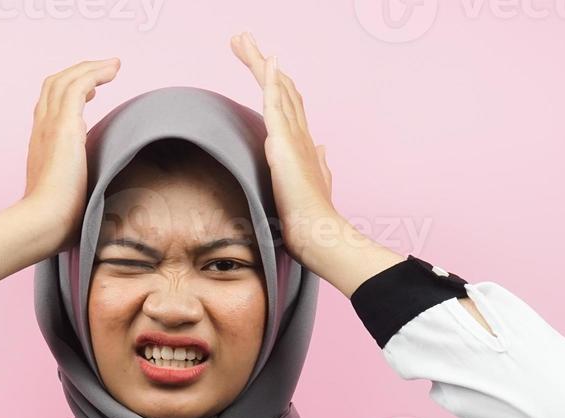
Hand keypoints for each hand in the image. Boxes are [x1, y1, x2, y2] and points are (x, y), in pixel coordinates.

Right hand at [22, 57, 121, 256]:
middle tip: (103, 71)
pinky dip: (95, 73)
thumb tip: (96, 194)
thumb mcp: (67, 196)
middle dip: (79, 73)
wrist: (43, 223)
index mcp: (41, 144)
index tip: (90, 92)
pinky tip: (112, 71)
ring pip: (66, 80)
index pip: (49, 106)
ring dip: (91, 68)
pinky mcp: (63, 127)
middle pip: (54, 85)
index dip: (69, 93)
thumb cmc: (56, 221)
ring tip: (113, 65)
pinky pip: (78, 85)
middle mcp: (41, 129)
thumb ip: (77, 187)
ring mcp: (50, 125)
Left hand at [229, 32, 339, 266]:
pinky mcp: (286, 143)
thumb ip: (318, 164)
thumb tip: (323, 149)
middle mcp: (301, 133)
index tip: (263, 60)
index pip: (287, 102)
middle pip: (281, 86)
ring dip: (259, 61)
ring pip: (277, 87)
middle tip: (242, 38)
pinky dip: (272, 80)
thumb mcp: (315, 186)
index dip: (275, 79)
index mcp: (304, 143)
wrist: (317, 232)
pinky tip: (268, 60)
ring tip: (241, 38)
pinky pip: (277, 103)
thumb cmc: (312, 218)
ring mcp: (295, 136)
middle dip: (260, 61)